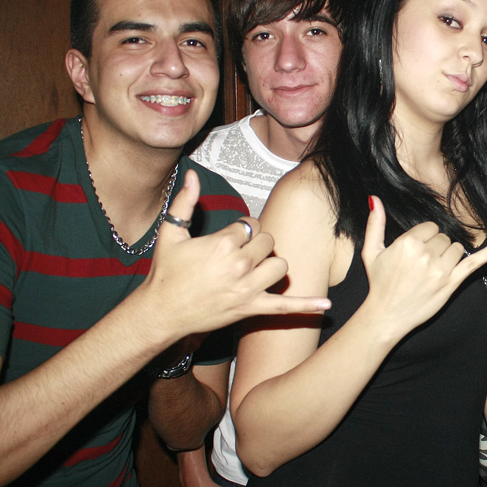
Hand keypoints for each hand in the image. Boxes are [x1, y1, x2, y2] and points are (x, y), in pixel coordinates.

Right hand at [140, 169, 330, 343]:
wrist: (161, 312)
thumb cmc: (165, 272)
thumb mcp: (170, 233)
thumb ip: (184, 202)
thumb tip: (191, 175)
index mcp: (223, 243)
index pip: (251, 225)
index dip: (243, 229)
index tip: (232, 237)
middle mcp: (239, 264)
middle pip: (268, 243)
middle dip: (257, 244)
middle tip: (240, 253)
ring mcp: (247, 288)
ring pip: (280, 267)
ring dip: (272, 265)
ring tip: (256, 268)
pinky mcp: (250, 308)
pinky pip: (284, 307)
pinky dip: (306, 306)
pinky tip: (325, 305)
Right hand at [360, 196, 486, 338]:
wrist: (386, 316)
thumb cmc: (380, 283)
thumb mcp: (371, 252)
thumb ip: (375, 224)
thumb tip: (375, 198)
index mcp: (408, 242)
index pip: (430, 227)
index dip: (424, 237)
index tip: (416, 251)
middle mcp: (426, 254)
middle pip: (443, 238)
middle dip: (435, 247)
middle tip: (421, 265)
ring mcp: (441, 269)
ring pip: (456, 249)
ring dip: (449, 256)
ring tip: (432, 270)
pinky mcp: (451, 283)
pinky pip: (473, 264)